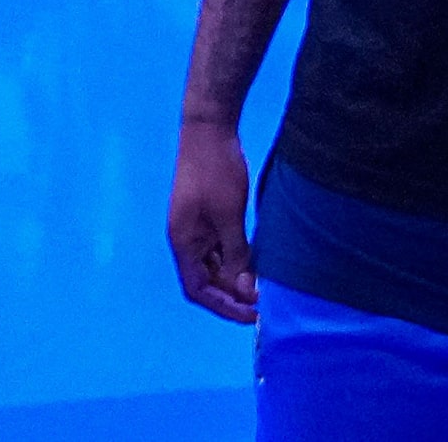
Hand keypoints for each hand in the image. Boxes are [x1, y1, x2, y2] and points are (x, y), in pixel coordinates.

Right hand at [168, 118, 257, 323]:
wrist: (208, 133)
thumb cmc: (216, 174)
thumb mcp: (230, 217)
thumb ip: (236, 256)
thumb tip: (246, 291)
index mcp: (183, 242)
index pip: (197, 289)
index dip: (223, 307)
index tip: (253, 315)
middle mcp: (186, 240)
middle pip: (204, 281)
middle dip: (232, 297)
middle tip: (264, 304)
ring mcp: (196, 230)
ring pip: (213, 268)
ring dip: (235, 281)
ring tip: (263, 289)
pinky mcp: (207, 219)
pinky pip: (219, 252)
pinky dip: (236, 264)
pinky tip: (256, 267)